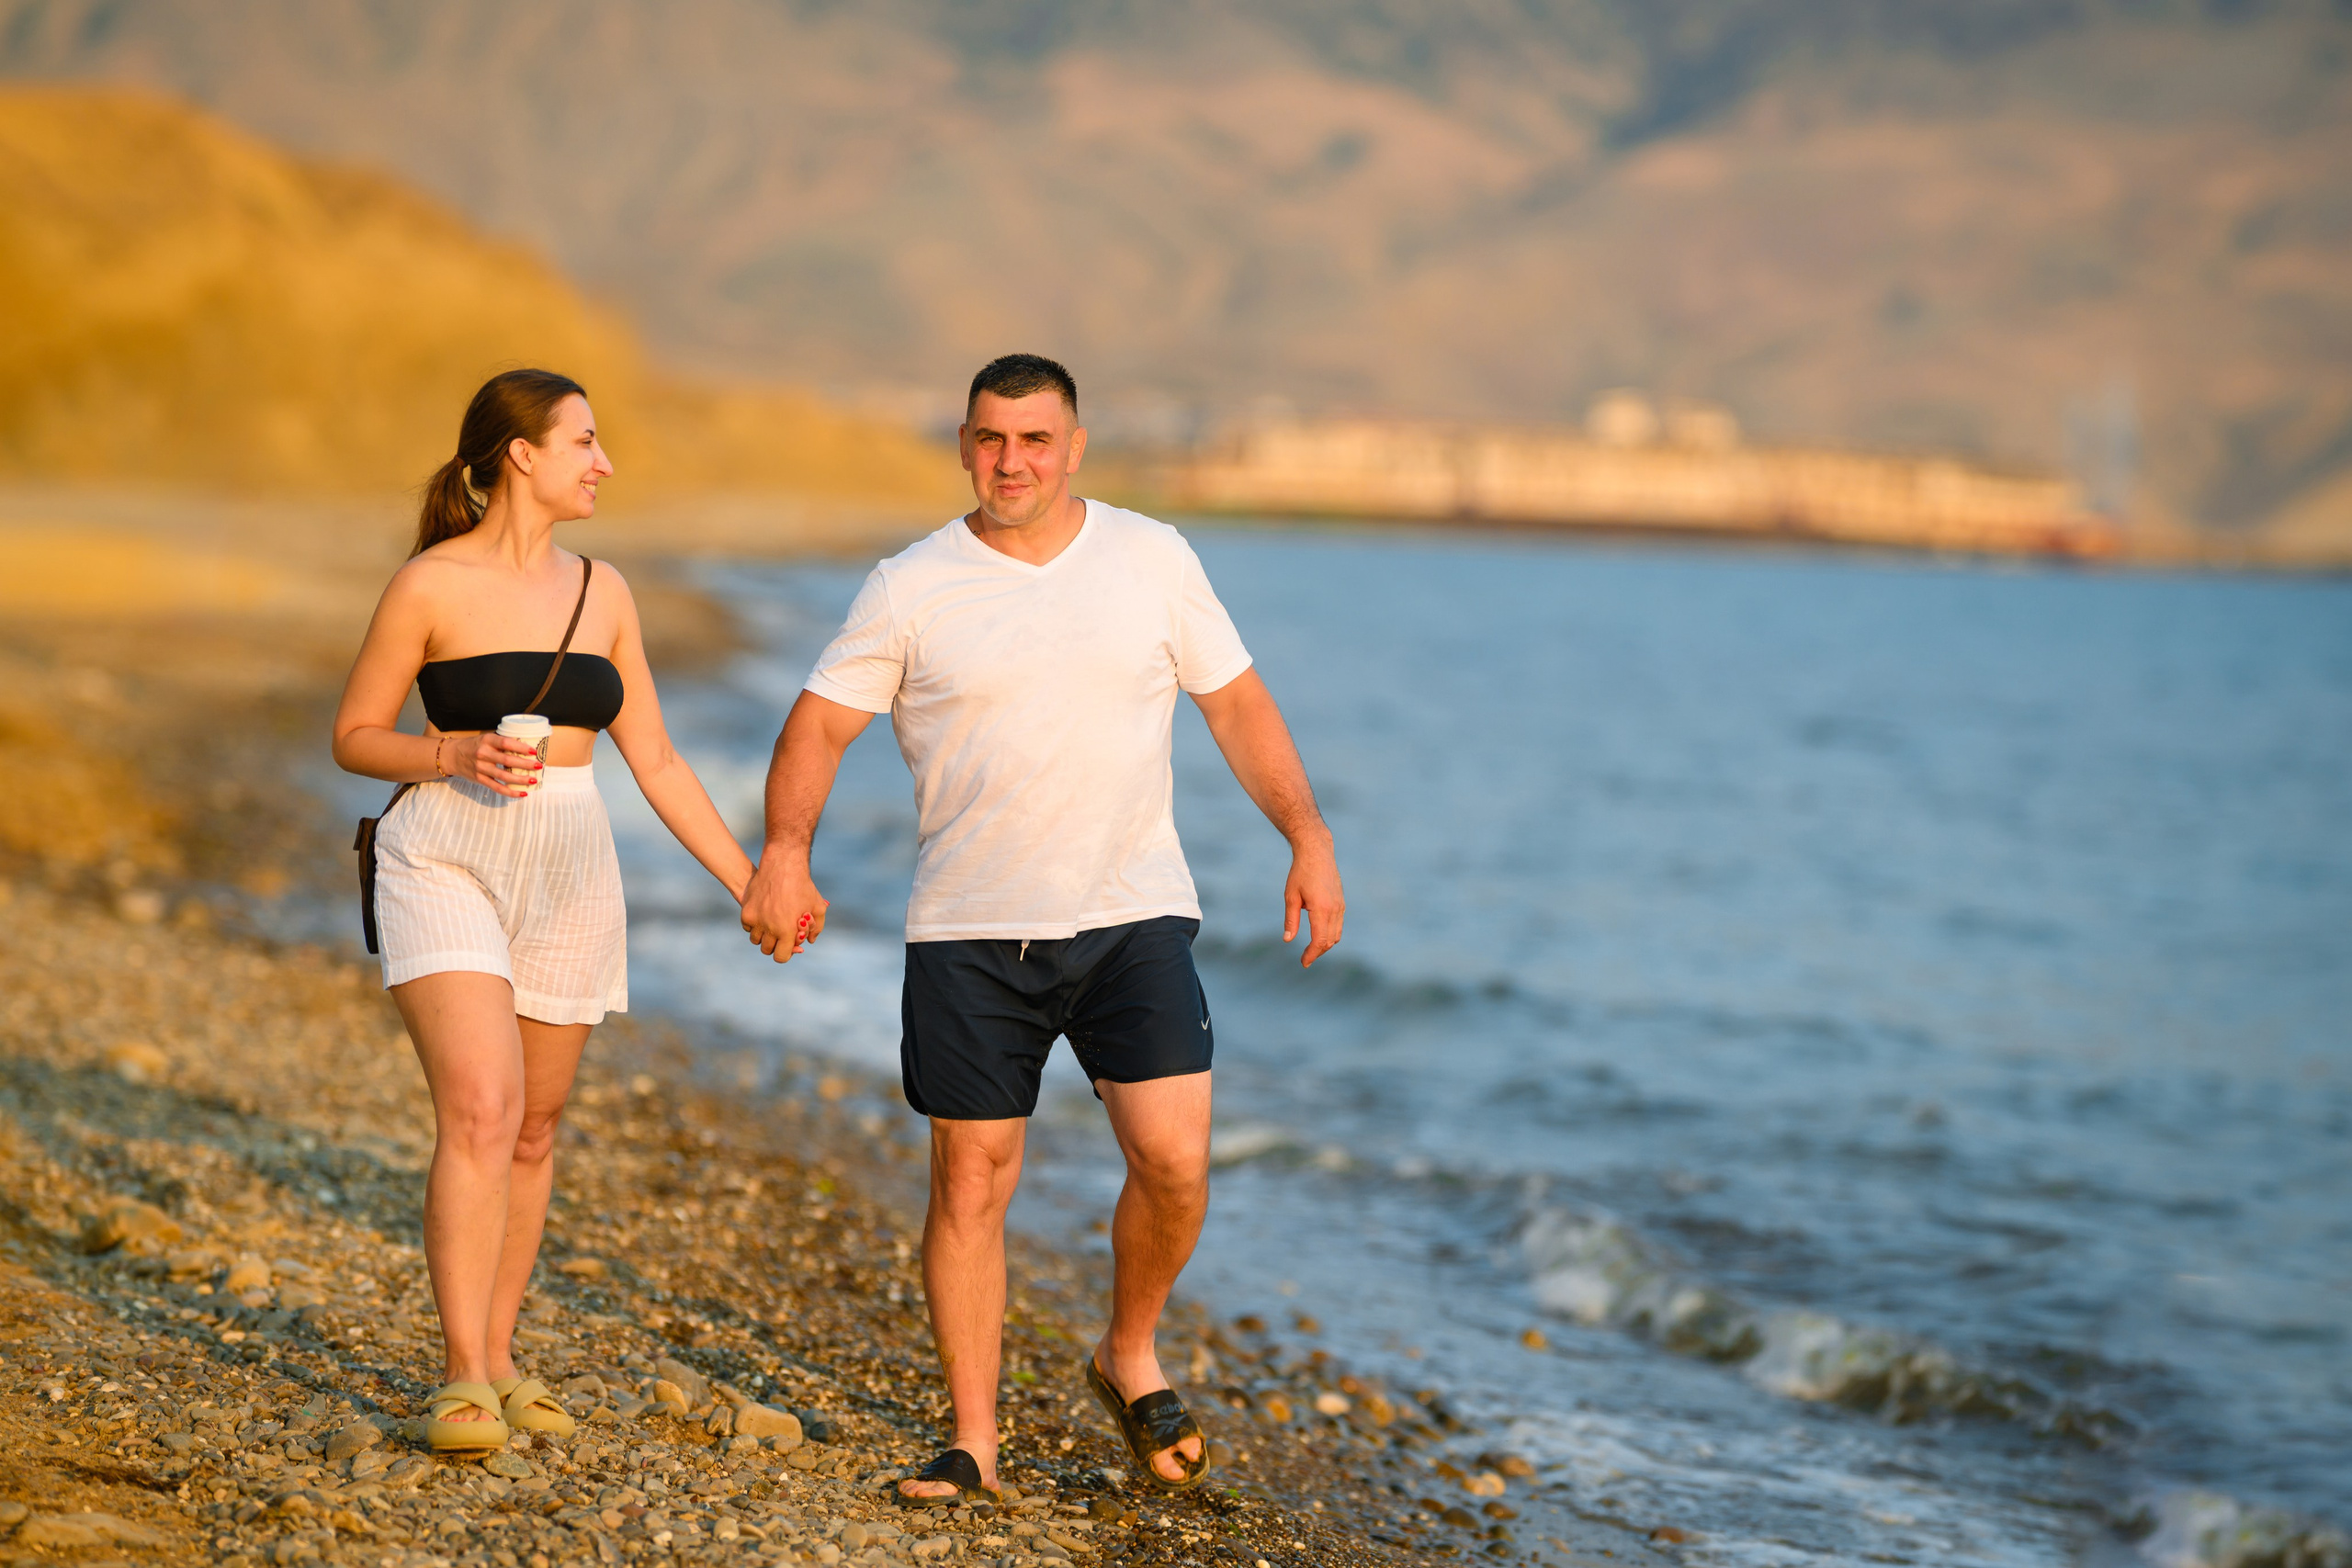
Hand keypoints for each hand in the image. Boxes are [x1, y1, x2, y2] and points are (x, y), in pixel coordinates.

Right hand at [449, 732, 542, 796]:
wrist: (453, 756)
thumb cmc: (475, 746)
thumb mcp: (487, 739)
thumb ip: (502, 744)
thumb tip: (527, 748)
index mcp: (487, 740)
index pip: (506, 743)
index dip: (520, 747)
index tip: (533, 751)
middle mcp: (483, 754)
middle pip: (507, 760)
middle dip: (525, 764)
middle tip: (539, 766)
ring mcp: (481, 768)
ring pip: (503, 776)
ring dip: (520, 779)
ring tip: (533, 780)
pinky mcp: (480, 779)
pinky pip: (497, 788)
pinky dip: (510, 792)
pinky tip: (522, 793)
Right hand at [740, 852, 828, 962]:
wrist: (782, 866)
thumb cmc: (803, 887)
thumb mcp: (818, 907)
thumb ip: (816, 928)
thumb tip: (809, 941)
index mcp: (787, 931)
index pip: (781, 957)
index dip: (786, 953)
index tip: (787, 946)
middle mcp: (770, 928)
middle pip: (767, 950)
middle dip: (775, 944)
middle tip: (780, 934)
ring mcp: (756, 920)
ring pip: (756, 940)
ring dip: (764, 935)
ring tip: (772, 923)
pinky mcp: (746, 912)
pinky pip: (748, 928)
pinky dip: (754, 925)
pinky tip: (764, 915)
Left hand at [1283, 833, 1344, 967]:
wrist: (1317, 852)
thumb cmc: (1300, 873)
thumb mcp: (1291, 897)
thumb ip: (1291, 920)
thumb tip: (1288, 940)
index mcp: (1321, 909)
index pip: (1319, 941)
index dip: (1311, 954)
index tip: (1303, 963)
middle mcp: (1335, 909)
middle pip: (1330, 941)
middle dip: (1318, 952)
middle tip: (1305, 959)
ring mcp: (1340, 905)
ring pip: (1336, 934)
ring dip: (1325, 945)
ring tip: (1311, 949)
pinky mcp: (1341, 902)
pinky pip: (1338, 925)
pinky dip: (1330, 934)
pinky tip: (1318, 934)